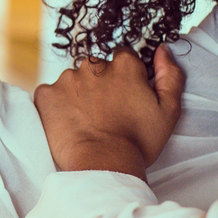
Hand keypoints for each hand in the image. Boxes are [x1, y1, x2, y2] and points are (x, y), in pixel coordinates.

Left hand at [33, 45, 185, 178]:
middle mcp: (94, 66)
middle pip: (97, 69)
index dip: (125, 79)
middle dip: (100, 86)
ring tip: (87, 122)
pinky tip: (68, 124)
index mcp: (124, 66)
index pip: (124, 59)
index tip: (124, 98)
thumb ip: (170, 75)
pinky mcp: (47, 95)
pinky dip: (56, 106)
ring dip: (78, 96)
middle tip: (105, 114)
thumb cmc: (136, 143)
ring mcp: (67, 79)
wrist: (102, 165)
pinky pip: (50, 94)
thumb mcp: (168, 111)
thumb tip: (163, 52)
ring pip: (73, 81)